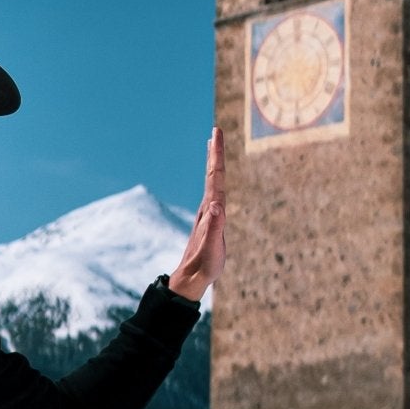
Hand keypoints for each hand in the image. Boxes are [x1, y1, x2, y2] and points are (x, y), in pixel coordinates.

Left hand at [167, 127, 225, 302]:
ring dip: (214, 163)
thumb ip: (215, 227)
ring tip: (213, 147)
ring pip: (213, 181)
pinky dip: (217, 180)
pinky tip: (217, 181)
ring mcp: (209, 213)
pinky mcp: (211, 220)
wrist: (191, 277)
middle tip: (216, 130)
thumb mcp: (212, 248)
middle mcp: (209, 207)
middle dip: (215, 151)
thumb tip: (218, 205)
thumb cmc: (204, 264)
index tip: (216, 133)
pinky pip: (215, 192)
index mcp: (211, 209)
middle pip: (213, 174)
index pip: (216, 176)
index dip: (217, 154)